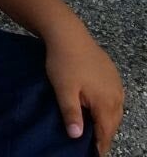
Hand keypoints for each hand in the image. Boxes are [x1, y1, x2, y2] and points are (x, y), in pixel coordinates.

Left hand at [45, 32, 123, 154]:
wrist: (68, 35)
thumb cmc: (64, 62)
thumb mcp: (64, 90)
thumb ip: (71, 113)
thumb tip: (76, 136)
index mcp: (105, 101)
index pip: (106, 131)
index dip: (101, 145)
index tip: (94, 155)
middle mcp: (116, 94)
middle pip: (113, 122)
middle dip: (105, 135)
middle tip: (94, 146)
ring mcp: (116, 84)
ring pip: (115, 110)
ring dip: (107, 122)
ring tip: (96, 131)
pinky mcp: (112, 75)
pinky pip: (114, 98)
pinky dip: (108, 108)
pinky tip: (98, 109)